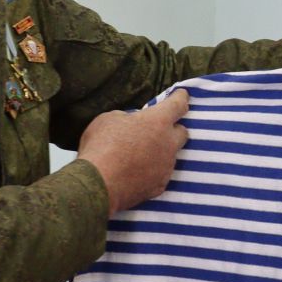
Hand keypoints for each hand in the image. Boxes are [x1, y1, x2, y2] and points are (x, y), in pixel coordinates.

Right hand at [77, 89, 189, 215]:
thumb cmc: (101, 146)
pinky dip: (152, 172)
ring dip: (160, 152)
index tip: (183, 95)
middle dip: (173, 129)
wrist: (98, 185)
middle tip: (158, 130)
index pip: (178, 105)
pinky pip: (160, 174)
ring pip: (170, 156)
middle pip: (182, 132)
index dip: (181, 98)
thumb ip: (127, 118)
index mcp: (158, 122)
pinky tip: (138, 173)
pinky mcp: (160, 186)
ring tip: (141, 156)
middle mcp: (168, 144)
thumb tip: (131, 123)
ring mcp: (166, 167)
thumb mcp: (108, 120)